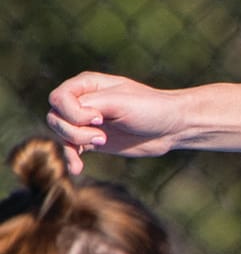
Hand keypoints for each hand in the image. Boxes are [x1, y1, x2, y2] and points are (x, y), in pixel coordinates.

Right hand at [45, 72, 181, 172]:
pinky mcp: (91, 139)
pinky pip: (70, 149)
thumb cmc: (151, 108)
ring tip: (102, 142)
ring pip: (60, 133)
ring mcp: (86, 121)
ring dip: (75, 143)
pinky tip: (77, 169)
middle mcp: (83, 101)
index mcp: (88, 84)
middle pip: (55, 117)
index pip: (59, 98)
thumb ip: (90, 104)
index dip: (72, 112)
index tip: (99, 118)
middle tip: (101, 135)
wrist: (172, 128)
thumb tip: (68, 117)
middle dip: (73, 130)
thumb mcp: (121, 102)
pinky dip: (71, 159)